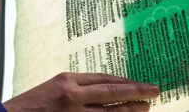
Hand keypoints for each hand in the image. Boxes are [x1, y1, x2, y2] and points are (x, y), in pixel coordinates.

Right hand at [1, 72, 159, 111]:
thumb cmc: (32, 104)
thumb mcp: (55, 86)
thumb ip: (79, 87)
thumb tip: (108, 90)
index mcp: (68, 81)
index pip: (106, 80)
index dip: (128, 83)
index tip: (144, 84)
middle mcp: (73, 97)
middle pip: (113, 95)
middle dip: (138, 94)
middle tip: (155, 93)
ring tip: (145, 108)